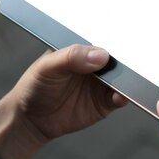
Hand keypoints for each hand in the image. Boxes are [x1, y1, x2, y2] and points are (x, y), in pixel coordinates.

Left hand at [0, 45, 126, 158]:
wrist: (31, 119)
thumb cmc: (35, 86)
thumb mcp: (47, 66)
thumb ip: (71, 57)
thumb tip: (100, 55)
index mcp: (82, 48)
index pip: (102, 39)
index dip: (112, 40)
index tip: (118, 45)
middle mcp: (95, 63)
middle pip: (117, 58)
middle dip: (125, 59)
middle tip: (124, 62)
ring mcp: (102, 83)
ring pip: (122, 77)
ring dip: (127, 79)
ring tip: (124, 80)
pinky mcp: (105, 102)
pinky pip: (120, 97)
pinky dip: (123, 96)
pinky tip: (119, 96)